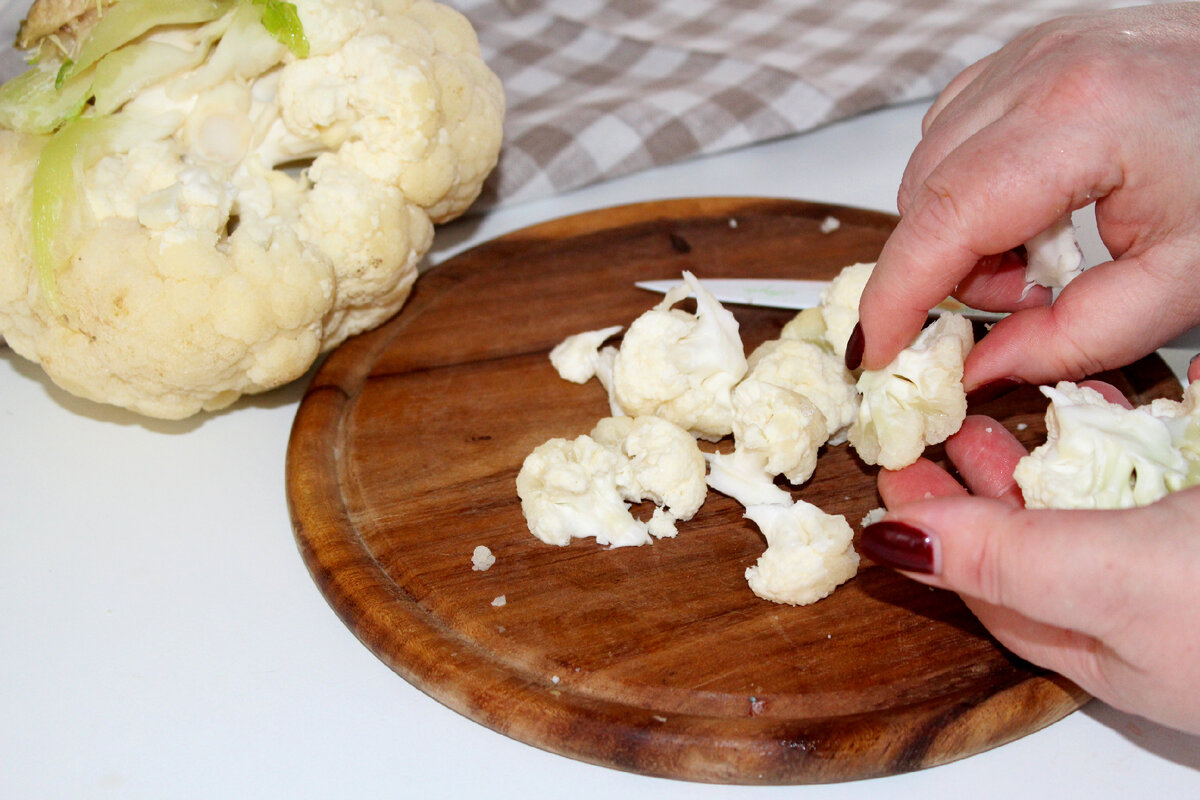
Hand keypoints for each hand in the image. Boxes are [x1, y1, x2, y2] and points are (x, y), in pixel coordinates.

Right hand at [856, 4, 1199, 390]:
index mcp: (1079, 121)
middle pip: (925, 192)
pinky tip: (1034, 208)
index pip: (943, 221)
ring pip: (930, 160)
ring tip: (1040, 253)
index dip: (895, 298)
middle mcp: (1041, 72)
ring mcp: (1035, 52)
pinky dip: (974, 184)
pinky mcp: (1037, 51)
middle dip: (946, 268)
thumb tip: (979, 369)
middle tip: (1022, 301)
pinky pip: (958, 127)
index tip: (872, 350)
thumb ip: (1072, 340)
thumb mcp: (1183, 284)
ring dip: (960, 227)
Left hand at [860, 369, 1199, 734]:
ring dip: (1045, 455)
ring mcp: (1185, 563)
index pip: (987, 589)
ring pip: (1094, 504)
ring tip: (1003, 411)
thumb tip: (893, 544)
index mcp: (1106, 651)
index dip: (934, 531)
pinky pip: (1154, 470)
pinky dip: (1120, 435)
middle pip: (1034, 544)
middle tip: (935, 424)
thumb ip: (1009, 560)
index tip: (889, 471)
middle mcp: (1145, 614)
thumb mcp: (1116, 584)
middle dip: (979, 485)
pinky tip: (1107, 401)